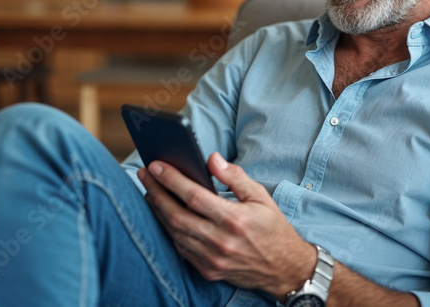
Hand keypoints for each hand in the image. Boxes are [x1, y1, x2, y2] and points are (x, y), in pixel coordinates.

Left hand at [138, 152, 315, 298]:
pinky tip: (164, 215)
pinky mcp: (208, 270)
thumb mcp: (261, 196)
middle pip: (176, 215)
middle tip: (145, 175)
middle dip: (156, 193)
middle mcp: (220, 241)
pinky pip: (181, 248)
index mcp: (234, 219)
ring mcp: (212, 259)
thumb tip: (211, 159)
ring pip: (174, 233)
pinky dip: (169, 230)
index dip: (171, 179)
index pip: (193, 196)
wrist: (284, 268)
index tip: (155, 165)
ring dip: (158, 211)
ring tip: (150, 192)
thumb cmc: (273, 228)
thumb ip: (235, 176)